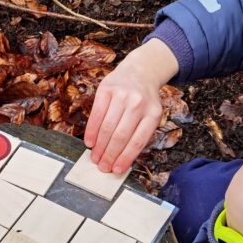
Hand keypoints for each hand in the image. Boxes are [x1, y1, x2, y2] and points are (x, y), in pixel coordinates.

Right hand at [84, 39, 178, 174]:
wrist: (140, 71)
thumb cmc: (143, 100)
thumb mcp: (150, 114)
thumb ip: (139, 133)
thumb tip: (121, 160)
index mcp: (153, 114)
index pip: (137, 141)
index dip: (126, 158)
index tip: (116, 170)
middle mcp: (138, 103)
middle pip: (121, 136)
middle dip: (109, 155)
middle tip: (102, 167)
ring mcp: (122, 95)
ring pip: (107, 127)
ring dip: (99, 146)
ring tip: (95, 158)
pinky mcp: (106, 89)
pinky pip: (96, 115)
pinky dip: (91, 131)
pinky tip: (89, 142)